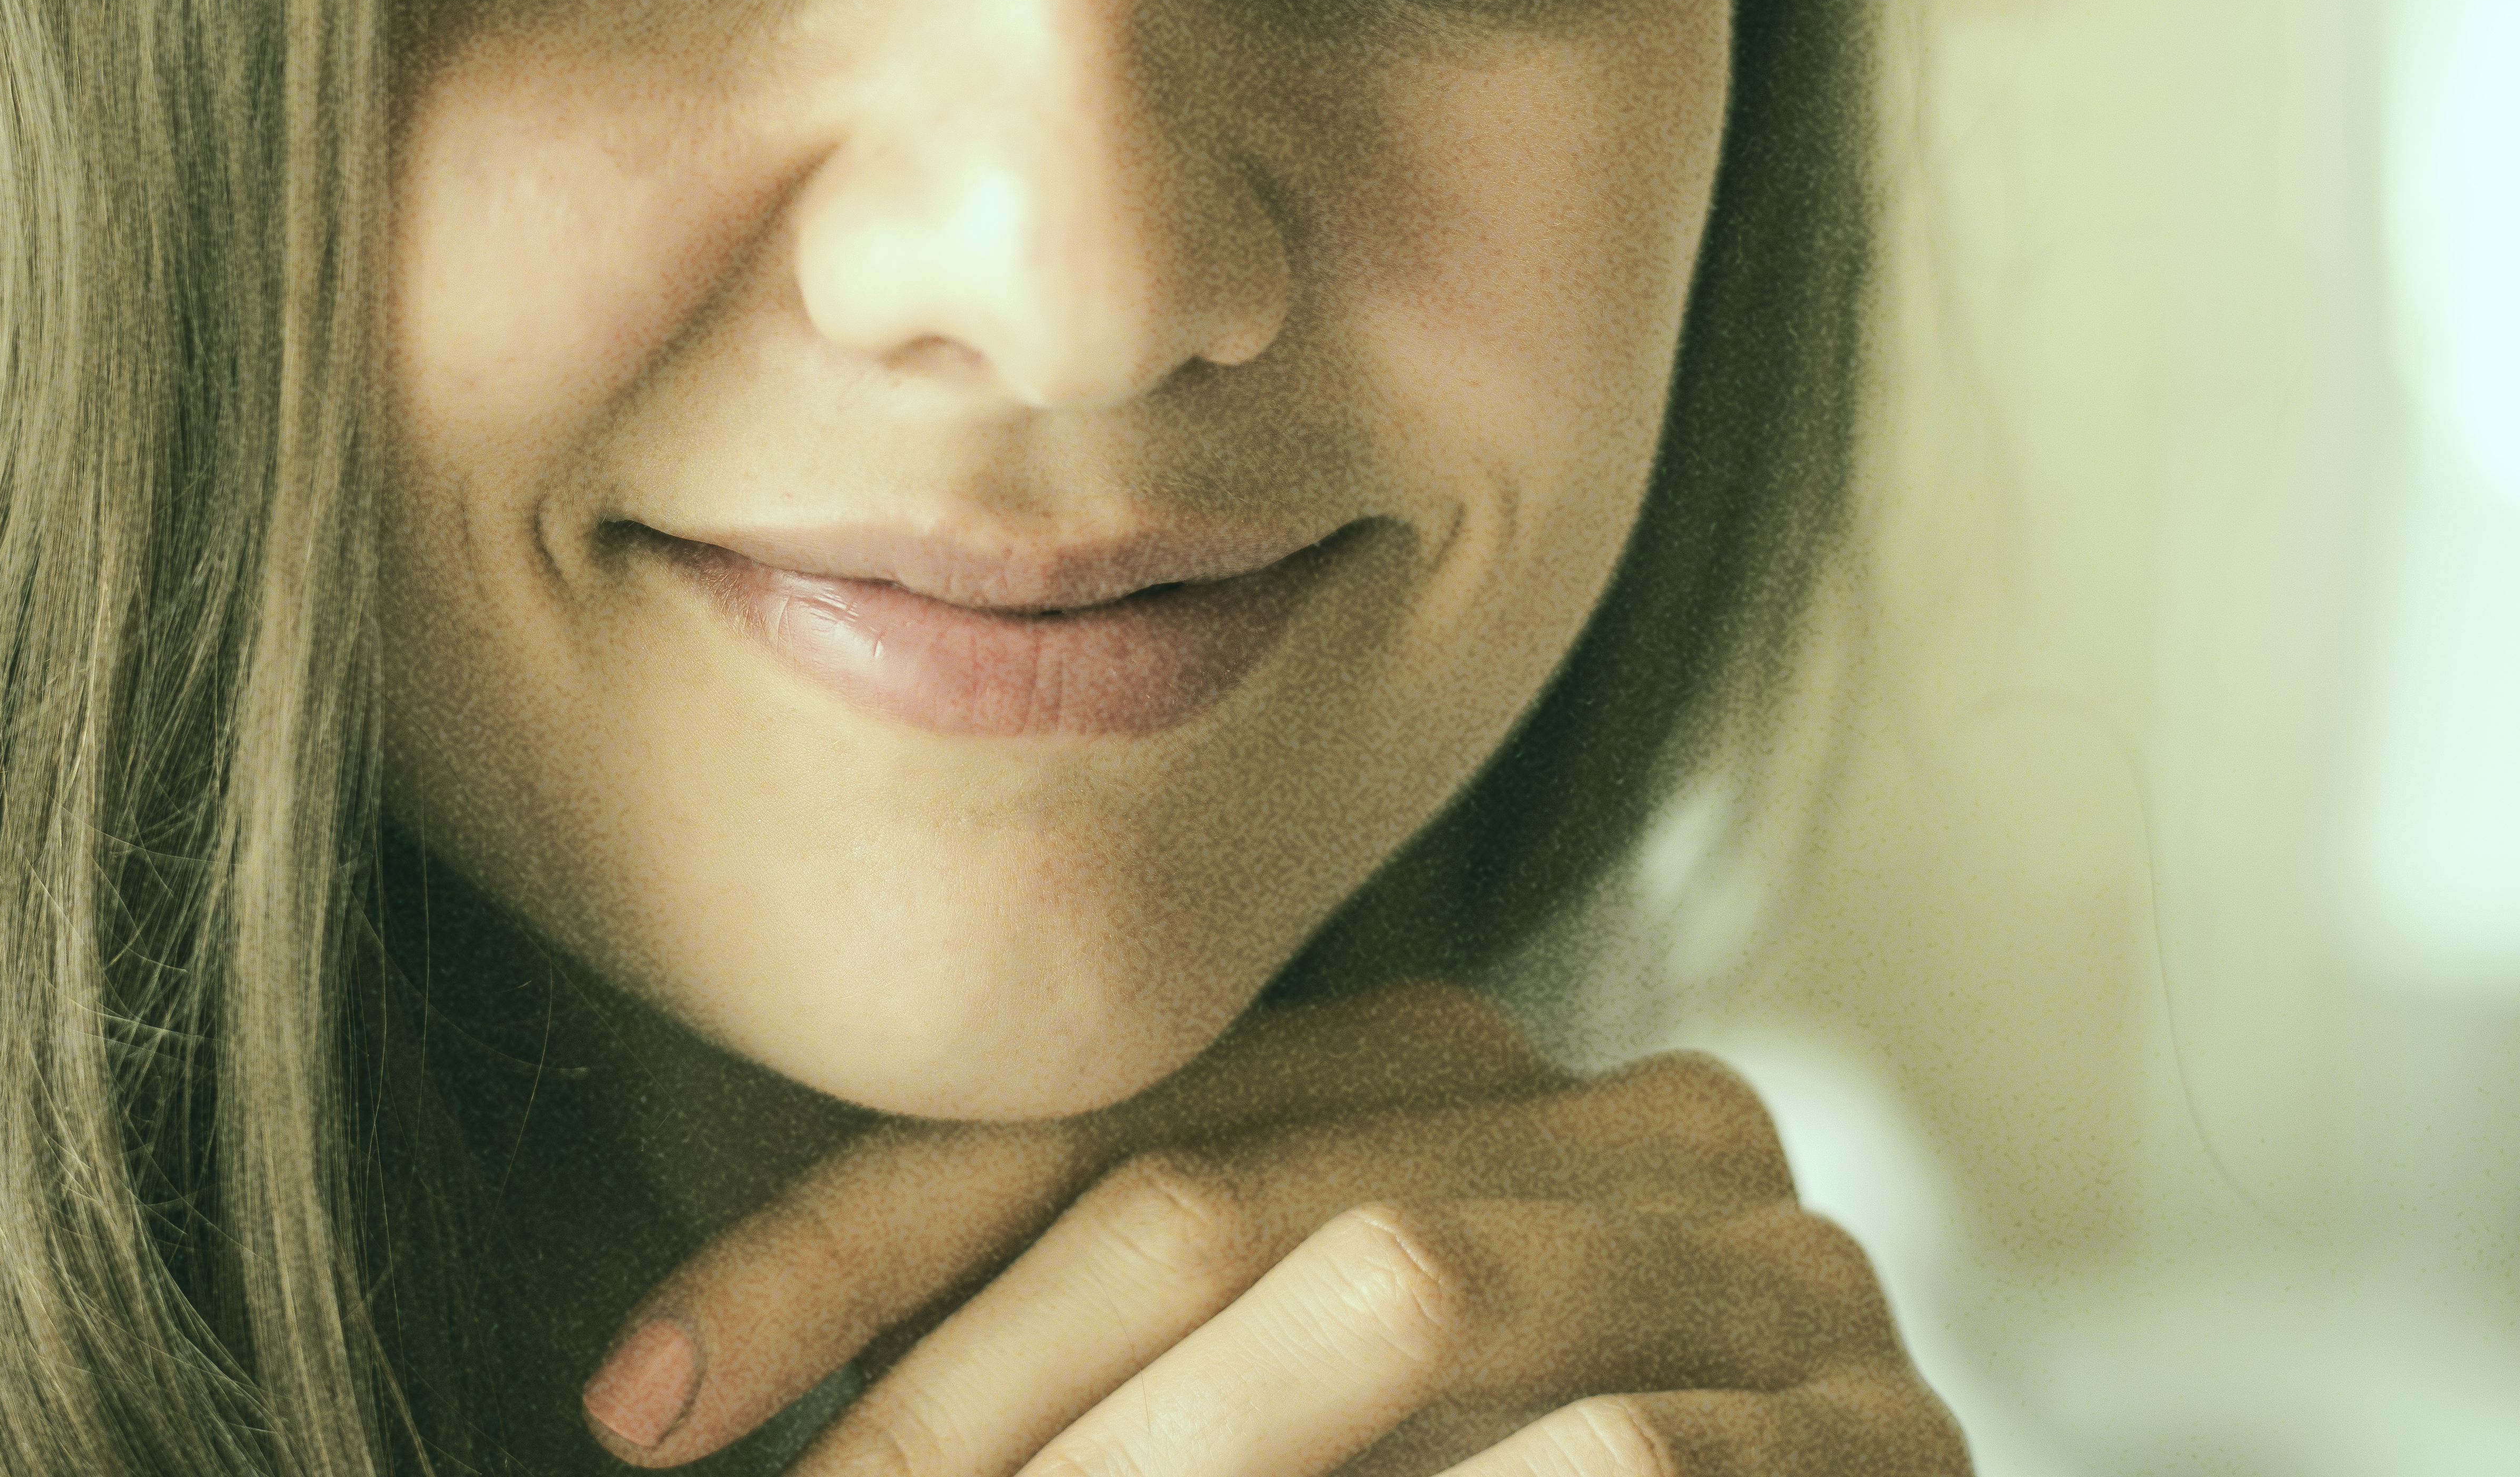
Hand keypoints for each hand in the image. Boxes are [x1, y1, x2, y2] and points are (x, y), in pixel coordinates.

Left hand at [575, 981, 1968, 1476]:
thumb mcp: (1245, 1431)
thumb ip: (1080, 1385)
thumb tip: (693, 1392)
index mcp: (1465, 1080)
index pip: (1095, 1115)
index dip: (838, 1253)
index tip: (632, 1396)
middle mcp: (1629, 1124)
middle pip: (1216, 1196)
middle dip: (971, 1393)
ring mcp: (1785, 1275)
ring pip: (1398, 1284)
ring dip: (1149, 1453)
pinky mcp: (1888, 1439)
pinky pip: (1622, 1449)